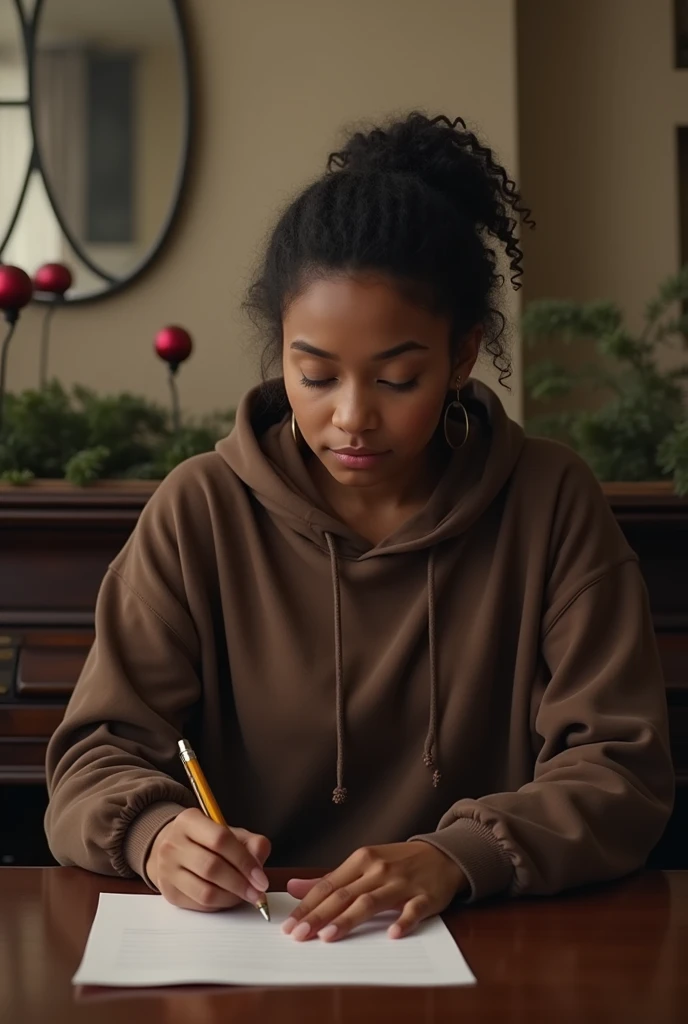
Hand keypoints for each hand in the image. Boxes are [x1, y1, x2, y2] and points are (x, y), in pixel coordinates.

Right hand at [145, 807, 270, 911]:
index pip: (220, 839)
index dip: (244, 861)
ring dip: (231, 897)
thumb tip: (259, 863)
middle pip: (211, 868)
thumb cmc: (207, 841)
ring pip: (205, 892)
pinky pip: (199, 905)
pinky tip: (228, 898)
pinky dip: (219, 905)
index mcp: (189, 821)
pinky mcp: (168, 892)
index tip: (261, 878)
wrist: (174, 848)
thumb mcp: (231, 833)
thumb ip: (252, 843)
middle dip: (240, 884)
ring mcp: (167, 870)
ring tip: (244, 895)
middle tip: (257, 892)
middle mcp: (173, 844)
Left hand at [282, 841, 466, 941]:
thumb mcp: (363, 864)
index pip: (328, 885)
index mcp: (361, 859)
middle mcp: (378, 869)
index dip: (307, 906)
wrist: (441, 855)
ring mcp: (402, 883)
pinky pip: (412, 910)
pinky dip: (402, 921)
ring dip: (348, 919)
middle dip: (319, 916)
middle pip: (344, 895)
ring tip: (328, 936)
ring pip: (370, 902)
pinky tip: (391, 934)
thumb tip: (292, 888)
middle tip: (299, 936)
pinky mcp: (425, 897)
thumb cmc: (397, 863)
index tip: (289, 925)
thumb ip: (330, 879)